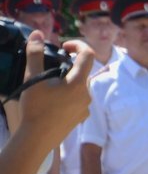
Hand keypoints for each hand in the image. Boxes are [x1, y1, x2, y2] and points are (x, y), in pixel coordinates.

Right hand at [16, 32, 94, 148]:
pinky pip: (78, 98)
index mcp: (79, 82)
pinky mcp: (81, 116)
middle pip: (83, 70)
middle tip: (51, 65)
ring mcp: (86, 107)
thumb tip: (38, 34)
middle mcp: (87, 94)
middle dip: (69, 64)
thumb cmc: (35, 108)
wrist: (37, 139)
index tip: (63, 46)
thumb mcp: (33, 79)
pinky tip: (53, 99)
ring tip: (49, 83)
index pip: (88, 55)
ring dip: (68, 79)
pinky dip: (68, 93)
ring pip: (80, 85)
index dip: (77, 45)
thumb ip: (35, 54)